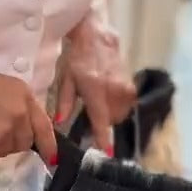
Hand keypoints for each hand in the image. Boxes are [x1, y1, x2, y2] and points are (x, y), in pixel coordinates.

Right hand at [0, 63, 56, 166]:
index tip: (51, 160)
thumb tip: (27, 131)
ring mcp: (7, 132)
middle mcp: (21, 115)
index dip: (48, 146)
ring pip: (7, 152)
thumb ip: (19, 107)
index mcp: (25, 97)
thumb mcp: (3, 88)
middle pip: (24, 143)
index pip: (44, 127)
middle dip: (12, 141)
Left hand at [56, 13, 136, 151]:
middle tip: (91, 111)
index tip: (107, 154)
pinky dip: (117, 107)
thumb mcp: (66, 80)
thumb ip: (64, 104)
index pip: (101, 121)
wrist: (96, 37)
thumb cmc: (77, 59)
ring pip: (119, 116)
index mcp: (96, 91)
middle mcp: (114, 92)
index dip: (103, 139)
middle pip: (111, 122)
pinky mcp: (133, 87)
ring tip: (100, 100)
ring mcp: (126, 89)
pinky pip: (126, 107)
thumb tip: (59, 123)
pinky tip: (108, 94)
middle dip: (102, 122)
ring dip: (110, 114)